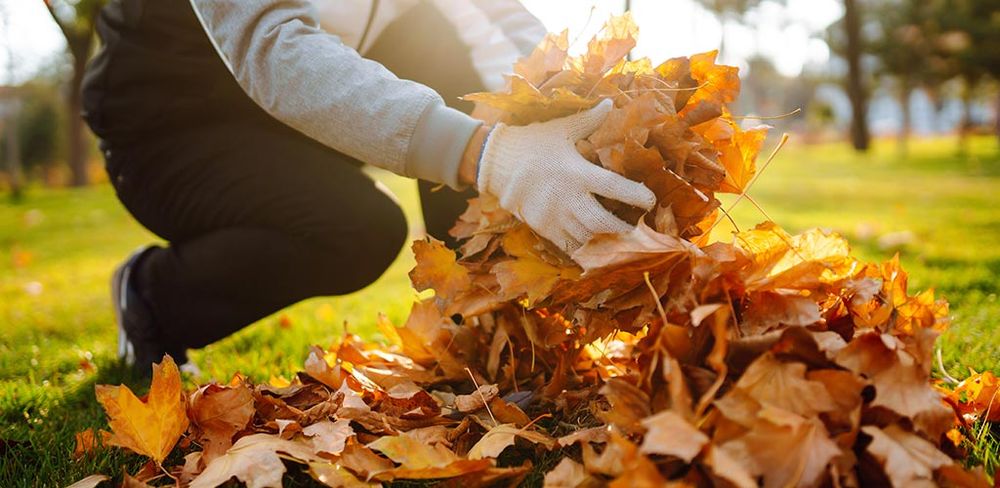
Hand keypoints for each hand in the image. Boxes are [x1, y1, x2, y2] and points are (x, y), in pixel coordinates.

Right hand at [476, 99, 655, 253]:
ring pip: (587, 236)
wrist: (495, 163)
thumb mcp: (561, 129)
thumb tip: (610, 103)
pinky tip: (589, 242)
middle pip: (603, 222)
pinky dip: (581, 246)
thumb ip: (588, 121)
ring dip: (602, 237)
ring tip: (612, 235)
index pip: (614, 187)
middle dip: (621, 227)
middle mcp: (568, 197)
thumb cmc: (531, 143)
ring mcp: (555, 215)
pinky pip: (567, 245)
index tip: (650, 202)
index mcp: (578, 172)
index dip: (636, 196)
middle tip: (632, 227)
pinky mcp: (543, 227)